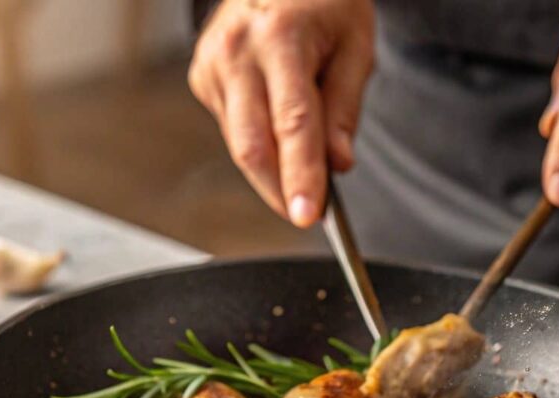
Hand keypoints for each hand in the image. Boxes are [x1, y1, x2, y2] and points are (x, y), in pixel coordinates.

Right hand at [189, 0, 374, 226]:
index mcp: (280, 36)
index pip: (292, 124)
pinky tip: (277, 130)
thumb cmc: (324, 2)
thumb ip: (345, 108)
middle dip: (280, 191)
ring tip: (303, 168)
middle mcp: (237, 52)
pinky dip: (259, 147)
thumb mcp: (355, 46)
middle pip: (253, 147)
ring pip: (241, 146)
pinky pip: (234, 132)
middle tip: (308, 214)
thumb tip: (338, 165)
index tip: (310, 216)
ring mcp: (212, 66)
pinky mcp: (202, 79)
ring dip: (272, 172)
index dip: (301, 176)